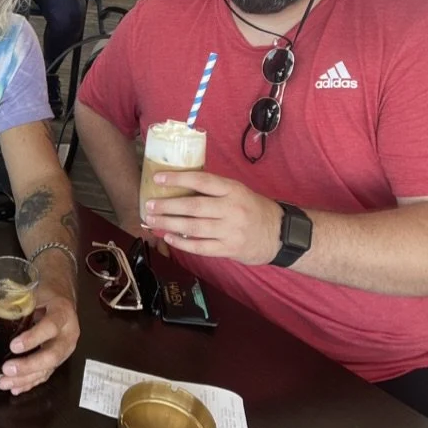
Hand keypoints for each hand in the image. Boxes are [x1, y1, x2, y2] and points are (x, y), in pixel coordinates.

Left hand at [0, 290, 79, 394]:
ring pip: (49, 368)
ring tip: (5, 382)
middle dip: (29, 365)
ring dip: (26, 378)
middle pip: (52, 355)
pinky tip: (16, 387)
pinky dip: (30, 383)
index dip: (34, 338)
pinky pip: (46, 374)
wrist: (63, 298)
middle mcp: (68, 334)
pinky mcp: (59, 360)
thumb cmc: (47, 293)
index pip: (51, 327)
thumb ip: (8, 302)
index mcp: (63, 312)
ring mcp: (65, 349)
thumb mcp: (33, 291)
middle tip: (7, 369)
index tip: (14, 346)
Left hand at [142, 171, 282, 265]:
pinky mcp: (229, 249)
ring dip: (169, 224)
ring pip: (193, 227)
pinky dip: (182, 243)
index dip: (179, 179)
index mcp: (233, 190)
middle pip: (193, 207)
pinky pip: (200, 247)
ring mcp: (230, 231)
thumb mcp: (237, 191)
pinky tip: (168, 237)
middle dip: (167, 206)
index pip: (202, 181)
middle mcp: (232, 209)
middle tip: (148, 205)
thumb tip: (179, 185)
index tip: (158, 178)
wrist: (279, 234)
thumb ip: (213, 189)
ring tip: (152, 220)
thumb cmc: (252, 208)